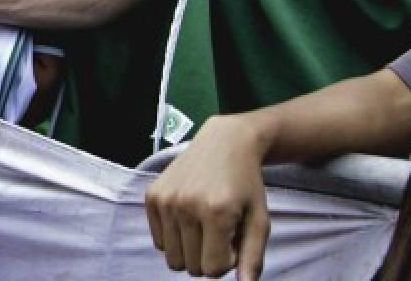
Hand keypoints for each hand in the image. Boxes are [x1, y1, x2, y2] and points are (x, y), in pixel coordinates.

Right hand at [144, 115, 271, 279]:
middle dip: (208, 257)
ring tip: (203, 226)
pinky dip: (174, 237)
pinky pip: (159, 241)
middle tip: (219, 232)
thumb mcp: (259, 220)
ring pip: (173, 258)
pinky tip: (187, 217)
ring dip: (190, 250)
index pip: (212, 270)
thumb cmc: (246, 184)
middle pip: (191, 267)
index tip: (234, 239)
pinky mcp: (151, 196)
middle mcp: (185, 206)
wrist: (224, 143)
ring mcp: (165, 200)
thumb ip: (253, 257)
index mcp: (216, 213)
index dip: (226, 261)